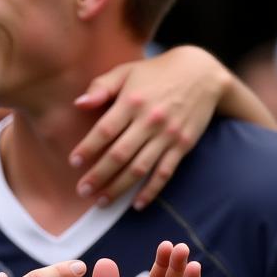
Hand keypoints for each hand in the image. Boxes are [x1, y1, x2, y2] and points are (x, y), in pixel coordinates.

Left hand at [69, 46, 226, 209]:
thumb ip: (100, 87)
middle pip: (119, 154)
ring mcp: (167, 135)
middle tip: (82, 190)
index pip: (105, 130)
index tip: (73, 162)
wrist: (203, 73)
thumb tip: (78, 104)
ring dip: (119, 188)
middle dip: (98, 175)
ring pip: (140, 168)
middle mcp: (150, 120)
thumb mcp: (126, 71)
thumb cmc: (155, 73)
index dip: (88, 148)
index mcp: (131, 102)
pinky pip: (165, 172)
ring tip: (101, 202)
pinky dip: (151, 191)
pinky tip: (136, 205)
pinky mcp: (182, 145)